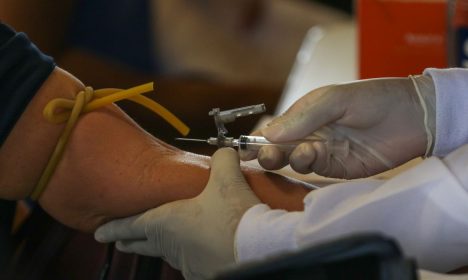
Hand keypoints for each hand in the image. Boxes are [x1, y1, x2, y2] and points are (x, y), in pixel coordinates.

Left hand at [94, 148, 260, 279]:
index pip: (129, 227)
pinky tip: (200, 250)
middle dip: (130, 242)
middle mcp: (171, 246)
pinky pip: (192, 263)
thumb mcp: (226, 178)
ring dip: (163, 248)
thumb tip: (225, 151)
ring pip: (169, 254)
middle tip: (120, 243)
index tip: (98, 233)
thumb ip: (222, 160)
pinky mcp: (206, 274)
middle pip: (143, 245)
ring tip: (163, 243)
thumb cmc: (234, 215)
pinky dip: (191, 255)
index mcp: (166, 223)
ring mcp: (188, 264)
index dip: (112, 228)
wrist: (257, 249)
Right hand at [241, 76, 434, 177]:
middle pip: (278, 148)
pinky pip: (313, 169)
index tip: (243, 146)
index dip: (257, 137)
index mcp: (304, 114)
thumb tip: (270, 133)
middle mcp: (309, 134)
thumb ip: (304, 116)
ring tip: (291, 151)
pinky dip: (305, 164)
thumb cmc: (374, 98)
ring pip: (292, 160)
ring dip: (285, 159)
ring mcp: (322, 152)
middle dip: (266, 153)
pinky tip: (309, 154)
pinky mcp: (336, 168)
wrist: (413, 117)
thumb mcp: (335, 98)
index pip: (274, 128)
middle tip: (262, 155)